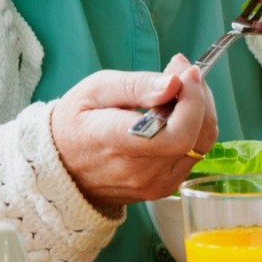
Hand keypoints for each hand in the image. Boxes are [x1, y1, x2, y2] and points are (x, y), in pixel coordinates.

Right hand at [50, 55, 218, 214]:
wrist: (60, 169)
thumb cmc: (75, 123)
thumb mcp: (96, 90)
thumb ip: (137, 86)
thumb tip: (175, 84)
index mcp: (115, 143)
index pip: (175, 133)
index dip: (193, 102)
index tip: (187, 73)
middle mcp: (138, 171)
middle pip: (195, 136)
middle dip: (199, 97)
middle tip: (184, 72)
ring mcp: (153, 184)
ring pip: (201, 144)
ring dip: (200, 110)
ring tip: (179, 88)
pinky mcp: (163, 188)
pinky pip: (193, 154)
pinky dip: (194, 128)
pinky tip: (175, 112)